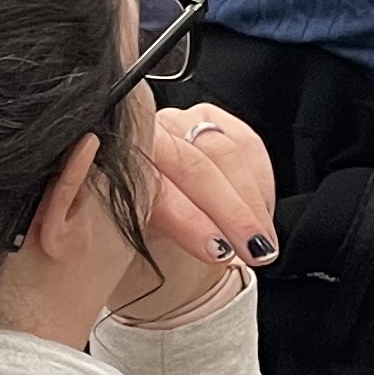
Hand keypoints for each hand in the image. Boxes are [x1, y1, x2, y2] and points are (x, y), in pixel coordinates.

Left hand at [108, 102, 282, 320]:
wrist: (152, 246)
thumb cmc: (135, 251)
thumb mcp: (127, 253)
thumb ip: (137, 238)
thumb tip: (164, 248)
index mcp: (110, 167)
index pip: (156, 186)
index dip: (191, 219)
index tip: (216, 252)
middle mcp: (143, 136)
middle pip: (195, 165)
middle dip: (231, 212)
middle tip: (253, 251)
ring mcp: (179, 123)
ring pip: (226, 152)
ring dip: (251, 202)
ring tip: (263, 244)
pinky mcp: (212, 121)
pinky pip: (247, 143)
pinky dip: (261, 184)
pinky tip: (262, 216)